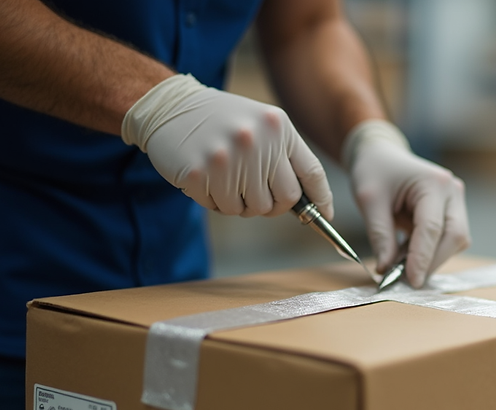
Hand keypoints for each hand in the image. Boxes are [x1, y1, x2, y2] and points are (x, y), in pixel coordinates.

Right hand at [122, 74, 332, 217]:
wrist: (169, 106)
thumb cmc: (221, 121)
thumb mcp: (261, 124)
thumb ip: (284, 156)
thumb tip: (310, 202)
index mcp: (278, 127)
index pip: (311, 172)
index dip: (322, 200)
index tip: (326, 216)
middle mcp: (257, 142)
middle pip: (286, 199)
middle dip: (274, 204)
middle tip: (256, 193)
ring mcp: (227, 159)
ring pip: (253, 209)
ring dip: (242, 203)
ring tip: (227, 178)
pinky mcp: (200, 174)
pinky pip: (223, 209)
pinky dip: (218, 201)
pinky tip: (208, 178)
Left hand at [347, 121, 470, 287]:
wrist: (382, 155)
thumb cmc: (374, 171)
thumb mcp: (369, 200)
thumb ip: (379, 235)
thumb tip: (386, 269)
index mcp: (434, 183)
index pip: (432, 228)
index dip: (422, 258)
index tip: (410, 281)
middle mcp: (453, 191)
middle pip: (454, 237)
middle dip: (432, 261)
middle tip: (406, 280)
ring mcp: (456, 202)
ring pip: (456, 241)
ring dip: (432, 258)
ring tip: (402, 266)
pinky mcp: (452, 212)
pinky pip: (448, 240)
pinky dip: (431, 252)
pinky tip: (408, 257)